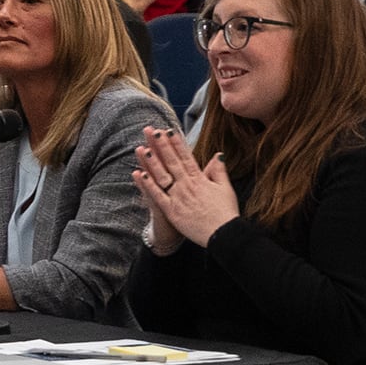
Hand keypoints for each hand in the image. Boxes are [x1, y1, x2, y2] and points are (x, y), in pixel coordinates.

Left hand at [131, 125, 240, 247]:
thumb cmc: (225, 212)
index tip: (168, 130)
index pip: (186, 157)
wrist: (223, 233)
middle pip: (171, 162)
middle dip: (161, 146)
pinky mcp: (171, 211)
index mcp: (200, 179)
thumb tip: (218, 154)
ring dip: (151, 162)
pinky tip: (139, 174)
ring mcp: (178, 197)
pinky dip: (148, 185)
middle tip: (151, 132)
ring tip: (141, 148)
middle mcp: (187, 185)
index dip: (176, 143)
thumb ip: (219, 171)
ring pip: (162, 176)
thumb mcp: (226, 188)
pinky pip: (157, 196)